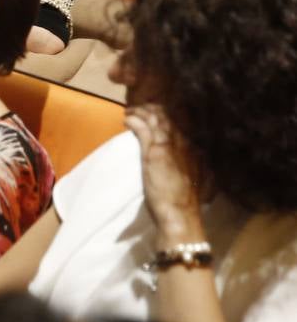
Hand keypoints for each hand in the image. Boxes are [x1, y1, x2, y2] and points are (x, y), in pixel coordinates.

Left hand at [127, 104, 205, 241]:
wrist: (180, 215)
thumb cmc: (185, 201)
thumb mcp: (195, 177)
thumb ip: (191, 163)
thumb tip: (185, 158)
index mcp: (195, 149)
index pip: (184, 122)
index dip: (170, 113)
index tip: (159, 110)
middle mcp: (185, 144)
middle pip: (170, 117)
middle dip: (154, 109)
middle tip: (141, 107)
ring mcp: (170, 147)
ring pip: (156, 120)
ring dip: (141, 112)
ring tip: (131, 111)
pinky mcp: (155, 153)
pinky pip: (143, 129)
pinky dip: (134, 121)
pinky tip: (126, 119)